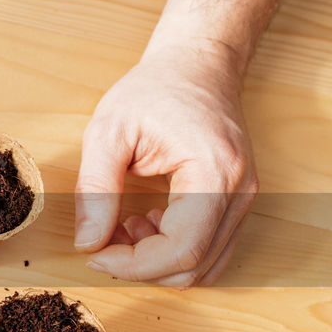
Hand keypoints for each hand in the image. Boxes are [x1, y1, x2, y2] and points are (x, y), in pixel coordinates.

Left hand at [73, 37, 257, 287]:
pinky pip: (210, 249)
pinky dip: (174, 252)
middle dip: (140, 267)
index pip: (180, 249)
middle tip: (102, 242)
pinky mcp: (237, 202)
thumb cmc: (154, 89)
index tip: (93, 254)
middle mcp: (240, 191)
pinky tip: (145, 224)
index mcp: (213, 171)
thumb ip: (95, 190)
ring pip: (204, 266)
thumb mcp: (108, 131)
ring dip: (157, 263)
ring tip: (123, 227)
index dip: (132, 265)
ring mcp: (244, 199)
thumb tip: (87, 244)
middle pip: (194, 266)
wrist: (196, 65)